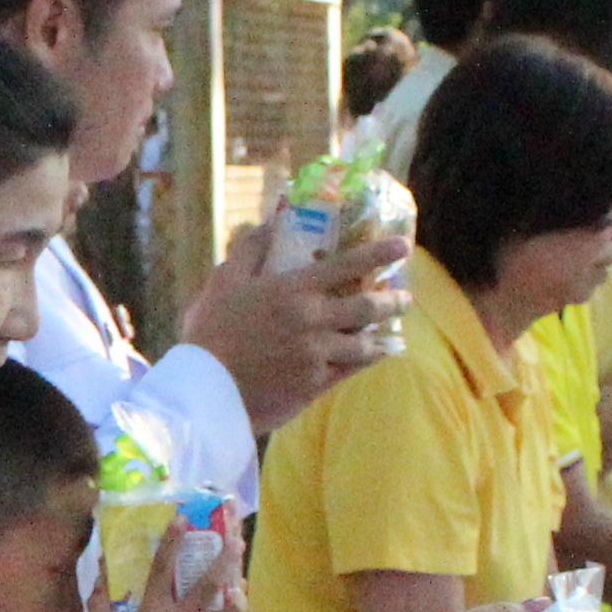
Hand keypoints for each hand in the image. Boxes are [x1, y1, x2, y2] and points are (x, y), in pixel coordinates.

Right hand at [95, 526, 246, 611]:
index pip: (162, 569)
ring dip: (239, 598)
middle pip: (212, 583)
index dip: (171, 541)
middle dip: (227, 558)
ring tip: (238, 591)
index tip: (182, 519)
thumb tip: (101, 570)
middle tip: (237, 542)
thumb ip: (100, 603)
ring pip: (235, 611)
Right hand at [185, 225, 406, 432]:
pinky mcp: (315, 384)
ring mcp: (318, 354)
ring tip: (389, 331)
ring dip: (380, 335)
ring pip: (364, 344)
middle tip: (405, 298)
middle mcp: (314, 320)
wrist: (206, 389)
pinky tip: (373, 356)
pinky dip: (365, 361)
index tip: (402, 246)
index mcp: (295, 290)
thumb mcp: (225, 280)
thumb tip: (270, 222)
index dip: (378, 254)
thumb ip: (250, 249)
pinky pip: (350, 370)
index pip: (347, 265)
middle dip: (392, 301)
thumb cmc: (211, 331)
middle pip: (367, 307)